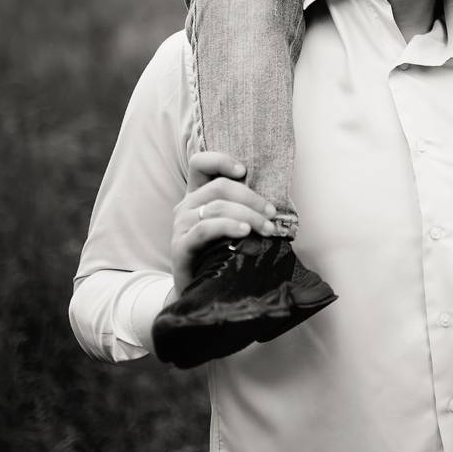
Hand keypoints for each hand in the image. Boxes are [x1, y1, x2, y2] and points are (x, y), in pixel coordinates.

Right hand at [169, 151, 277, 292]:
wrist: (198, 290)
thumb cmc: (220, 253)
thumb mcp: (233, 226)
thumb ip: (244, 210)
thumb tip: (272, 207)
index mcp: (197, 195)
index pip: (200, 164)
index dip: (221, 161)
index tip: (244, 171)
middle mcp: (186, 206)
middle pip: (219, 187)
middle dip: (251, 198)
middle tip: (272, 214)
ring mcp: (181, 226)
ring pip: (217, 207)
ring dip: (249, 215)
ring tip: (267, 229)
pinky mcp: (180, 246)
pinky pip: (206, 229)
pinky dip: (229, 227)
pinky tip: (245, 232)